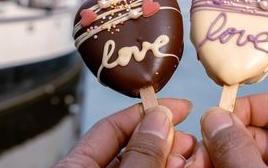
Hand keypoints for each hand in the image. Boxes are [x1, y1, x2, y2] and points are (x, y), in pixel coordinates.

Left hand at [55, 98, 195, 167]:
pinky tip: (183, 167)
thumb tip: (160, 118)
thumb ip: (141, 155)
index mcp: (73, 167)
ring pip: (144, 165)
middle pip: (131, 147)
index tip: (180, 106)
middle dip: (165, 138)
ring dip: (170, 157)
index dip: (146, 112)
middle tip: (190, 137)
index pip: (110, 128)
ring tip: (194, 153)